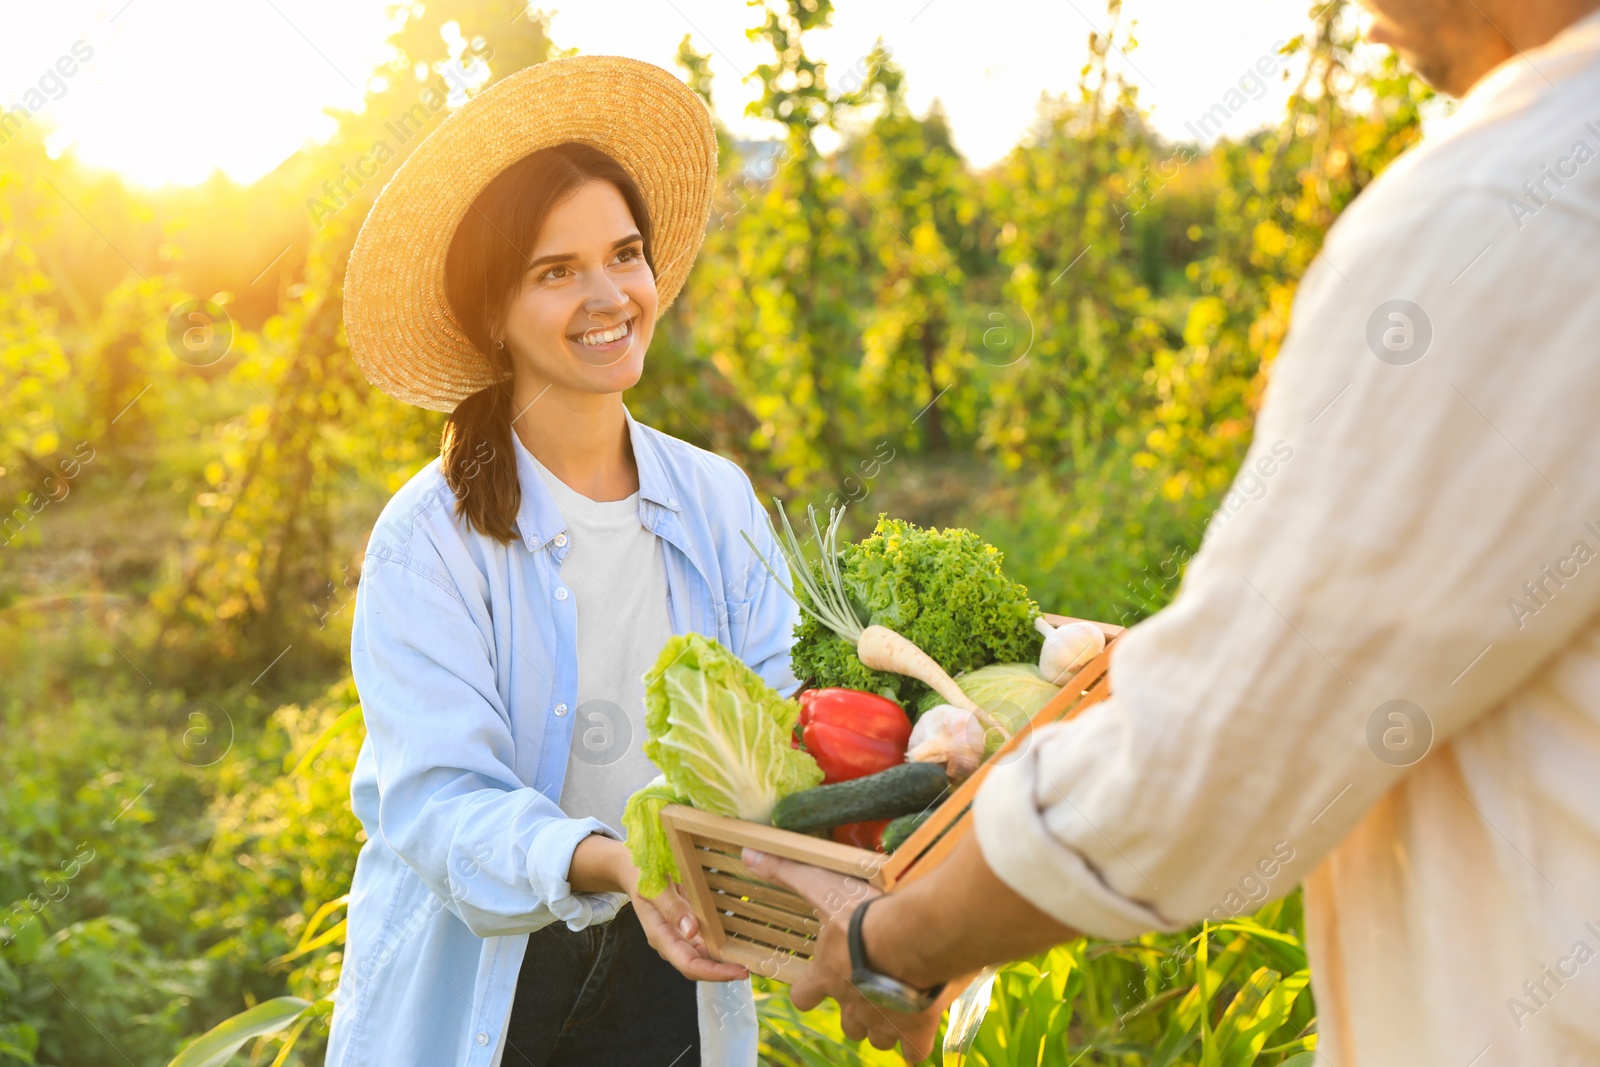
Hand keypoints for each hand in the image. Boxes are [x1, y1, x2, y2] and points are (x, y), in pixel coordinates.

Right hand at [619, 856, 749, 982]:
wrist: (633, 869)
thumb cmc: (640, 875)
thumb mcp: (652, 886)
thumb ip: (671, 907)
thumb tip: (692, 930)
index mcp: (660, 935)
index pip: (688, 964)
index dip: (714, 972)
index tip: (738, 971)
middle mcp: (671, 941)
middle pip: (699, 966)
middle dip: (723, 972)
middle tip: (751, 969)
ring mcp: (680, 935)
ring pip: (704, 957)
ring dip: (725, 961)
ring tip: (751, 960)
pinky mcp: (688, 927)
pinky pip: (706, 941)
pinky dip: (722, 945)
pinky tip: (739, 943)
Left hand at [742, 848, 959, 1061]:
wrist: (914, 938)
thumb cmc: (867, 914)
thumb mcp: (825, 888)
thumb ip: (790, 874)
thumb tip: (750, 855)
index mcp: (827, 975)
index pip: (804, 996)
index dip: (809, 991)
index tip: (819, 984)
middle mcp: (850, 1005)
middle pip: (846, 1023)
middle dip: (854, 1011)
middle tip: (869, 990)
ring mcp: (882, 1023)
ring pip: (876, 1039)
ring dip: (884, 1025)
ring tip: (897, 1005)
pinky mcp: (915, 1032)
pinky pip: (912, 1051)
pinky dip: (915, 1043)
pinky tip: (923, 1026)